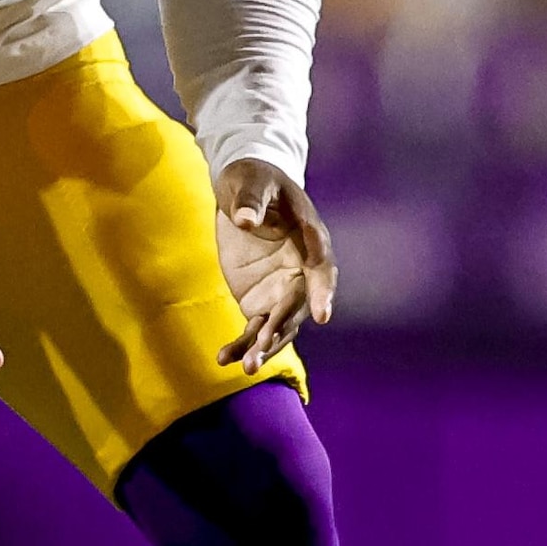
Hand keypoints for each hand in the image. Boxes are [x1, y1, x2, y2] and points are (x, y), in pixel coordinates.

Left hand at [212, 158, 336, 370]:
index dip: (322, 291)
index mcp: (310, 237)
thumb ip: (251, 200)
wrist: (243, 191)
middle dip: (284, 325)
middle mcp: (303, 269)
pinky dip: (242, 345)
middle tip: (266, 344)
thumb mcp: (251, 181)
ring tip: (248, 366)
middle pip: (299, 303)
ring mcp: (283, 288)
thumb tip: (246, 221)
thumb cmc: (254, 179)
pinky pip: (255, 328)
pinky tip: (224, 359)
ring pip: (280, 323)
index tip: (322, 315)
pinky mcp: (261, 300)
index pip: (321, 267)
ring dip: (265, 346)